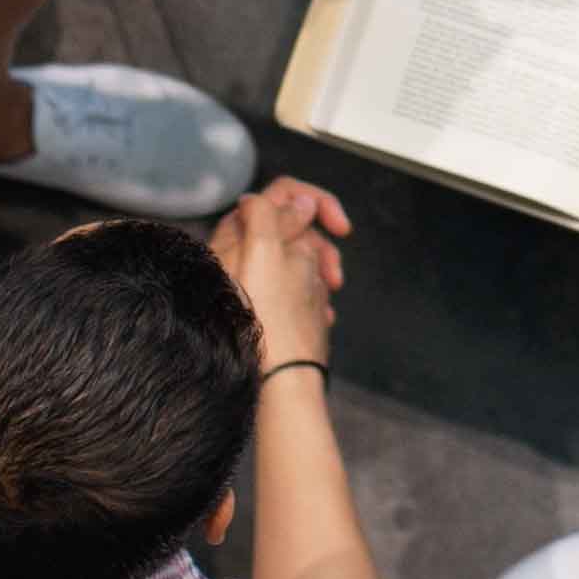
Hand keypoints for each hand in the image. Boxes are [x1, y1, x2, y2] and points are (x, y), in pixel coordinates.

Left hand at [215, 177, 349, 369]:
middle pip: (293, 225)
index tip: (339, 226)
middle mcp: (243, 254)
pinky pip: (299, 285)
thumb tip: (295, 201)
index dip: (315, 202)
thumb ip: (272, 215)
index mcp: (238, 236)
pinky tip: (322, 314)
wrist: (267, 384)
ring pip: (300, 255)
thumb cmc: (264, 325)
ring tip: (330, 294)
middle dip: (321, 243)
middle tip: (335, 273)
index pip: (280, 195)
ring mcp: (258, 279)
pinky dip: (315, 292)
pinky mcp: (270, 304)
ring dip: (321, 269)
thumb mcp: (263, 256)